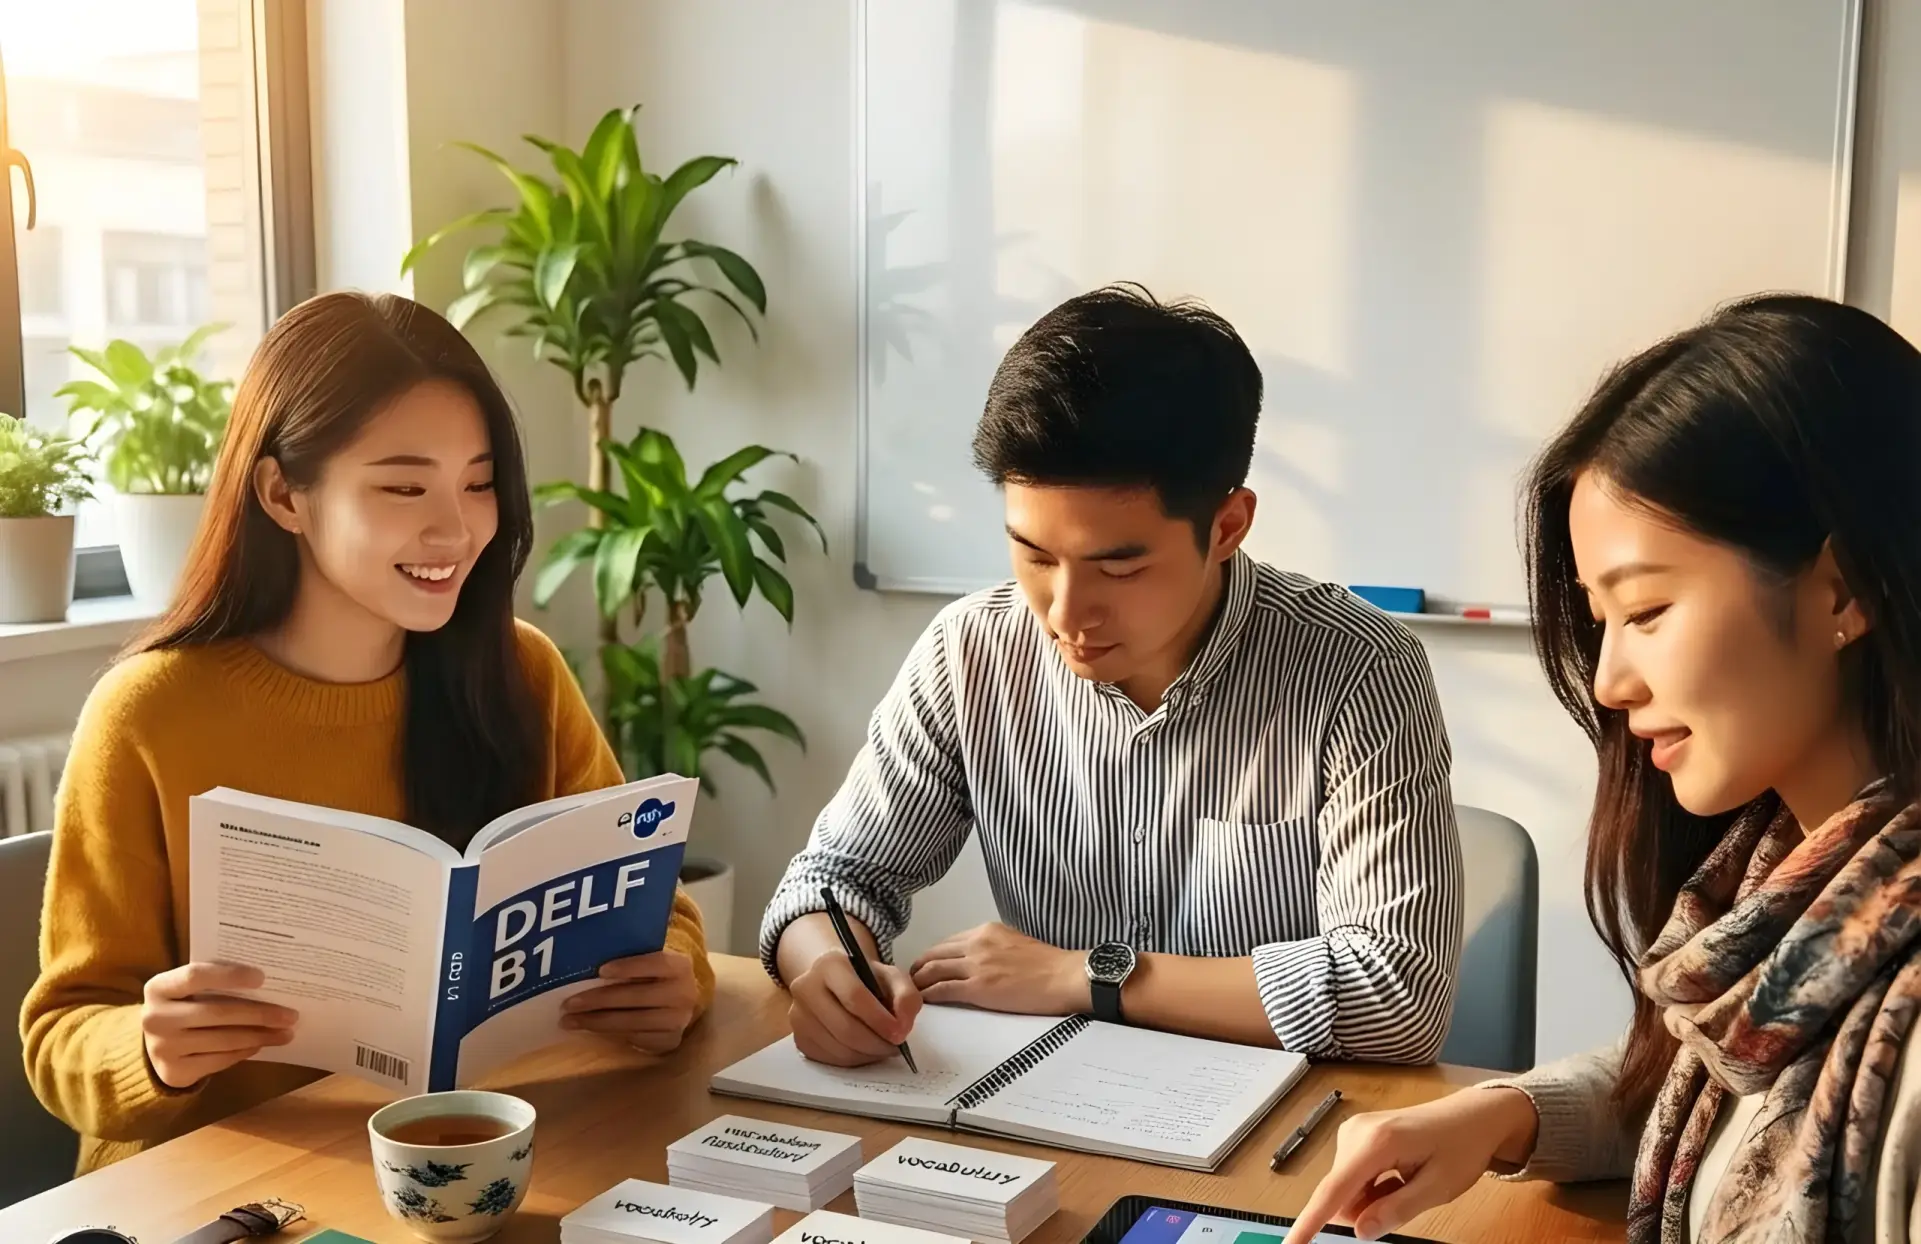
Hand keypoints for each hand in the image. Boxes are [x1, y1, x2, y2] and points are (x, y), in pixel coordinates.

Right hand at [142, 963, 297, 1089]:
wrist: (152, 1046)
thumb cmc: (182, 1007)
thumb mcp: (187, 991)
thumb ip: (214, 983)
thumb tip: (268, 984)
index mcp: (159, 988)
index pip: (196, 976)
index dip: (230, 975)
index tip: (262, 977)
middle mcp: (155, 1018)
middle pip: (217, 1012)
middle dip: (259, 1013)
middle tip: (291, 1015)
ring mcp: (162, 1048)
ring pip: (223, 1040)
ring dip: (260, 1036)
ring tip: (286, 1033)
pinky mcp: (174, 1072)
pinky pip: (219, 1060)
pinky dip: (244, 1051)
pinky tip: (261, 1044)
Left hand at [563, 950, 699, 1054]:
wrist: (678, 1002)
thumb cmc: (654, 975)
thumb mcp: (651, 960)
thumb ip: (631, 955)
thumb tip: (588, 951)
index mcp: (680, 966)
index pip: (656, 963)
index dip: (629, 966)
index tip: (600, 970)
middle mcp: (684, 994)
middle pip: (637, 997)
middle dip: (599, 1000)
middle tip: (569, 1003)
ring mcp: (678, 1021)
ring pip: (632, 1022)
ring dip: (596, 1022)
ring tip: (569, 1020)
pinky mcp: (669, 1041)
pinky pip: (634, 1039)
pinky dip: (608, 1035)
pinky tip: (589, 1030)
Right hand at [788, 951, 920, 1067]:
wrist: (835, 984)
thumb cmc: (866, 980)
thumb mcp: (891, 977)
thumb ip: (906, 995)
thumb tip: (902, 1026)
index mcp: (830, 964)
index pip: (855, 997)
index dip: (880, 1020)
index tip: (900, 1035)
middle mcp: (806, 987)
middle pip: (845, 1028)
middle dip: (876, 1043)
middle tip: (895, 1047)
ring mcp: (798, 1015)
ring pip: (838, 1048)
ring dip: (867, 1055)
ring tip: (883, 1048)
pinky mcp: (799, 1038)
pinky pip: (830, 1059)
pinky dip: (853, 1061)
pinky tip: (865, 1050)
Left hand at [909, 922, 1085, 1014]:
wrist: (1064, 977)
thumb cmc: (1048, 965)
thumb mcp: (1015, 943)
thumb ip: (992, 947)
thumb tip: (978, 960)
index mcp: (986, 931)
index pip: (947, 942)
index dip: (932, 956)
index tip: (925, 967)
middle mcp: (977, 943)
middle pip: (934, 953)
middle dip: (918, 968)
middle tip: (911, 981)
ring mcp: (976, 965)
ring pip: (933, 970)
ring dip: (918, 982)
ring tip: (911, 994)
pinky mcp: (978, 988)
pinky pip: (942, 990)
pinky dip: (929, 996)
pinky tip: (924, 1002)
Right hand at [1286, 1088, 1539, 1240]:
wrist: (1473, 1116)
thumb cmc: (1461, 1148)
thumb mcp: (1438, 1187)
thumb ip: (1397, 1210)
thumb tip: (1359, 1230)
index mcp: (1376, 1143)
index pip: (1334, 1190)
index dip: (1309, 1222)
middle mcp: (1355, 1132)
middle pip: (1340, 1192)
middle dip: (1365, 1209)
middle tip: (1408, 1197)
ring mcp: (1353, 1131)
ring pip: (1345, 1187)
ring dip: (1371, 1199)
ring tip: (1408, 1183)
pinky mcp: (1356, 1135)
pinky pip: (1352, 1176)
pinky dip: (1372, 1188)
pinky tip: (1399, 1175)